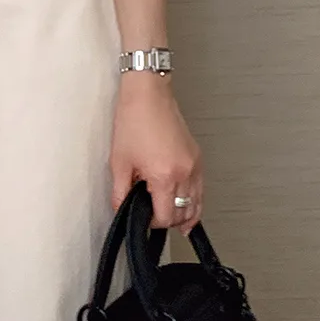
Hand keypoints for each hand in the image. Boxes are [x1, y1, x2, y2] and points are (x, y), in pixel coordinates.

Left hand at [109, 69, 202, 234]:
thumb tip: (121, 209)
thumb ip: (120, 192)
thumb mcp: (119, 162)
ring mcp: (193, 164)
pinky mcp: (196, 157)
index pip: (166, 216)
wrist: (148, 95)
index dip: (153, 224)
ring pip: (198, 203)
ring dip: (187, 215)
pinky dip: (195, 200)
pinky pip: (201, 188)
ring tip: (179, 225)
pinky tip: (189, 205)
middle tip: (156, 220)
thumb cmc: (134, 120)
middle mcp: (184, 172)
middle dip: (170, 221)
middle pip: (184, 213)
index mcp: (164, 176)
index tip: (145, 220)